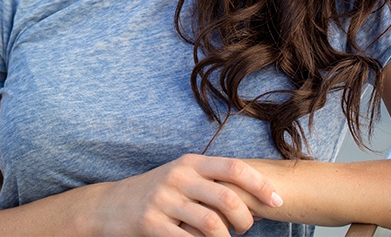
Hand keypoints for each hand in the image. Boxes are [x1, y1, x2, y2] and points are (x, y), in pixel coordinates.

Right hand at [87, 154, 282, 235]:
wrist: (112, 205)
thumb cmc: (158, 192)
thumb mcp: (183, 176)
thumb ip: (211, 179)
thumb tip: (254, 191)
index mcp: (191, 162)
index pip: (234, 168)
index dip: (260, 185)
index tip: (278, 201)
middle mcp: (179, 177)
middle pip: (227, 198)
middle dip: (245, 219)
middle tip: (246, 229)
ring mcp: (164, 200)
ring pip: (211, 224)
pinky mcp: (151, 223)